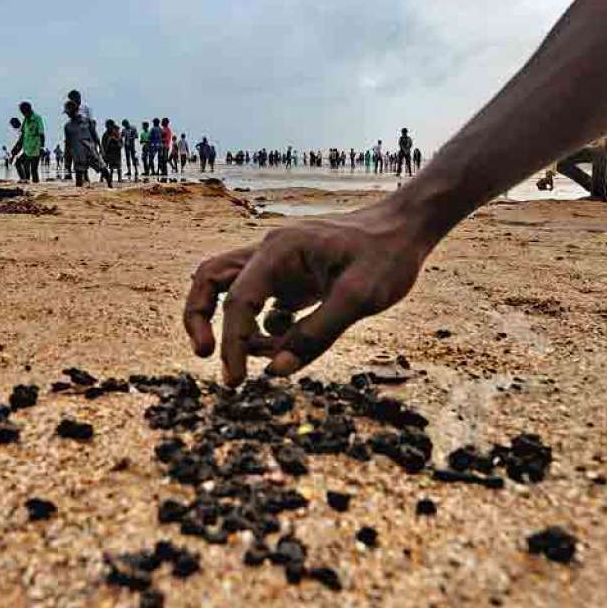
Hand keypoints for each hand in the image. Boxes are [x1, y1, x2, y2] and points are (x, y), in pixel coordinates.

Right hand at [184, 204, 437, 385]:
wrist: (408, 227)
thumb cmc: (387, 255)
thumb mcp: (359, 298)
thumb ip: (316, 335)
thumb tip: (276, 372)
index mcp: (279, 250)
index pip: (238, 301)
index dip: (232, 344)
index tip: (236, 380)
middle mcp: (270, 252)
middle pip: (209, 280)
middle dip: (198, 318)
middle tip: (205, 356)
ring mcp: (279, 264)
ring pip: (230, 290)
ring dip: (232, 327)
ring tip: (257, 361)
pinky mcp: (292, 278)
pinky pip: (262, 304)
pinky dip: (263, 329)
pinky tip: (287, 343)